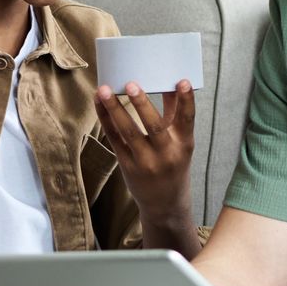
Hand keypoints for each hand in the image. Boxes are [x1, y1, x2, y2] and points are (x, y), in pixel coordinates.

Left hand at [95, 81, 195, 226]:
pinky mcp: (127, 166)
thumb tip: (170, 81)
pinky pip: (114, 139)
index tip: (182, 82)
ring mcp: (145, 162)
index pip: (187, 120)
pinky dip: (106, 120)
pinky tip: (99, 103)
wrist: (165, 203)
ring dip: (115, 109)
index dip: (186, 101)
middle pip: (154, 127)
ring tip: (104, 90)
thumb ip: (175, 113)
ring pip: (128, 132)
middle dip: (142, 104)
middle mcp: (166, 154)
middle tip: (131, 84)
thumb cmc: (174, 164)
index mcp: (184, 144)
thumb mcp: (181, 142)